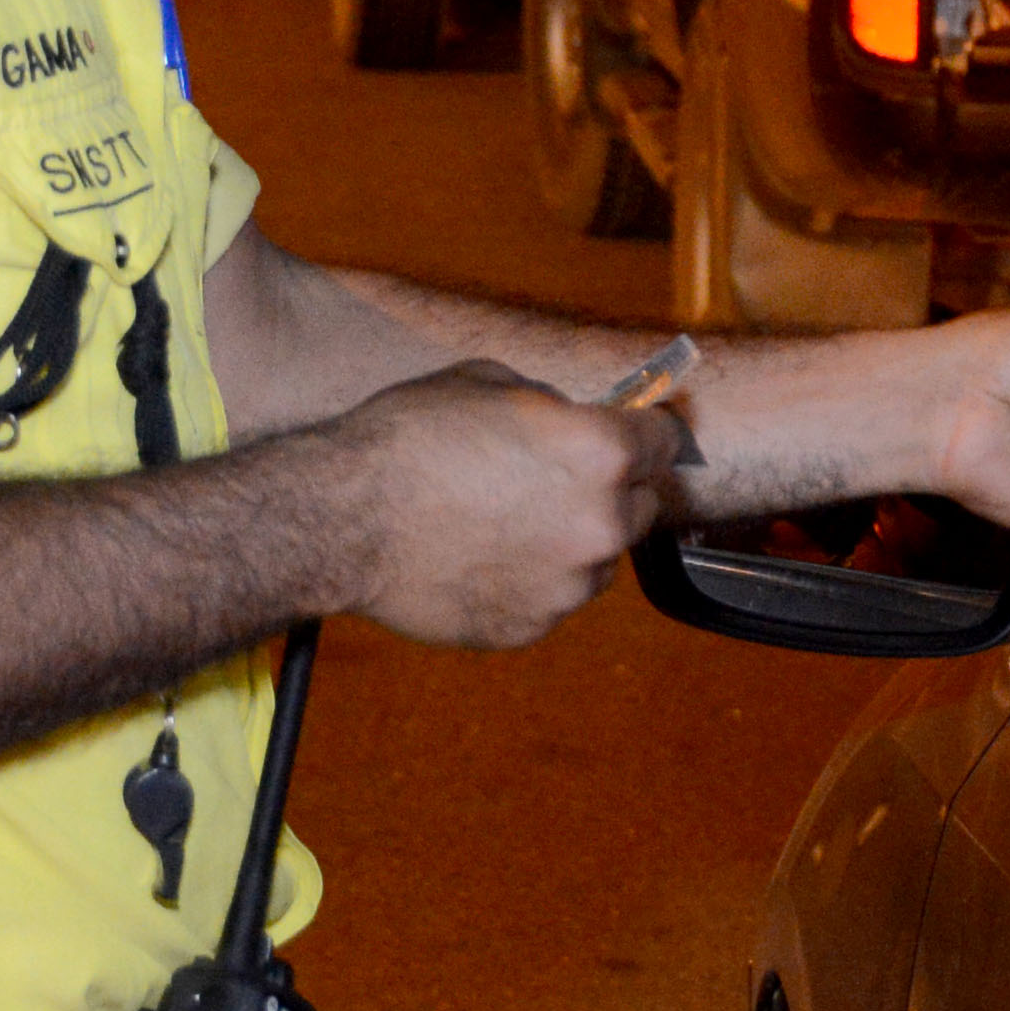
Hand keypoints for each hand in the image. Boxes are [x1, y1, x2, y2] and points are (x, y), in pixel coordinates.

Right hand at [330, 363, 683, 647]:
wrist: (343, 520)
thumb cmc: (408, 441)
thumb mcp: (489, 383)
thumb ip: (551, 407)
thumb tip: (571, 422)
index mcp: (602, 452)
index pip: (666, 440)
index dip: (647, 433)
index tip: (638, 435)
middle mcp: (600, 523)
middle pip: (640, 506)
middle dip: (611, 491)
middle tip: (557, 482)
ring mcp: (568, 584)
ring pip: (598, 560)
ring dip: (572, 543)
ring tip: (508, 523)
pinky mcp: (532, 627)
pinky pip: (552, 599)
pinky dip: (532, 582)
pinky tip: (483, 558)